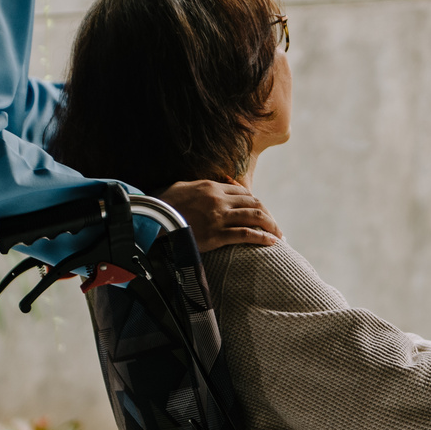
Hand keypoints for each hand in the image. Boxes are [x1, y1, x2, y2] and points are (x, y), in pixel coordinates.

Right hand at [158, 179, 281, 251]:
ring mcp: (218, 217)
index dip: (255, 202)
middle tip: (275, 226)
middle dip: (268, 215)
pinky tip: (271, 242)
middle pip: (254, 203)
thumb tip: (207, 188)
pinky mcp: (215, 235)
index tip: (261, 212)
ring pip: (255, 217)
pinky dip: (262, 238)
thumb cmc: (162, 205)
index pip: (243, 192)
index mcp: (211, 186)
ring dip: (271, 226)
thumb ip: (198, 187)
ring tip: (279, 235)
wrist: (151, 220)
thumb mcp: (181, 187)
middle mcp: (219, 199)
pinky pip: (245, 235)